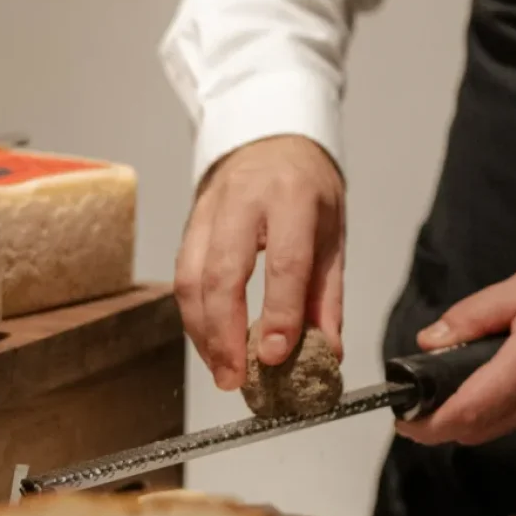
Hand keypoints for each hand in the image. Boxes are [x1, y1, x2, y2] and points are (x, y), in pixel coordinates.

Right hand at [175, 135, 345, 389]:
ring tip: (222, 371)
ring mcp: (210, 208)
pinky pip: (182, 274)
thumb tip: (327, 353)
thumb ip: (327, 296)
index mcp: (293, 197)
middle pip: (223, 272)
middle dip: (225, 332)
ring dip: (202, 332)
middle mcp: (245, 199)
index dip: (278, 313)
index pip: (284, 261)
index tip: (275, 356)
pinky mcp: (189, 221)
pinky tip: (208, 343)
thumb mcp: (333, 233)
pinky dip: (193, 316)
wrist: (271, 138)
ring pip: (191, 277)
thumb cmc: (308, 188)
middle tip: (236, 378)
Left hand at [396, 258, 515, 446]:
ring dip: (479, 412)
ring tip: (473, 374)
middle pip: (477, 431)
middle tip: (427, 396)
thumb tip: (432, 340)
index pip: (464, 414)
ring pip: (503, 428)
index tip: (404, 417)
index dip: (427, 424)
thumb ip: (477, 314)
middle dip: (445, 421)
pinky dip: (511, 405)